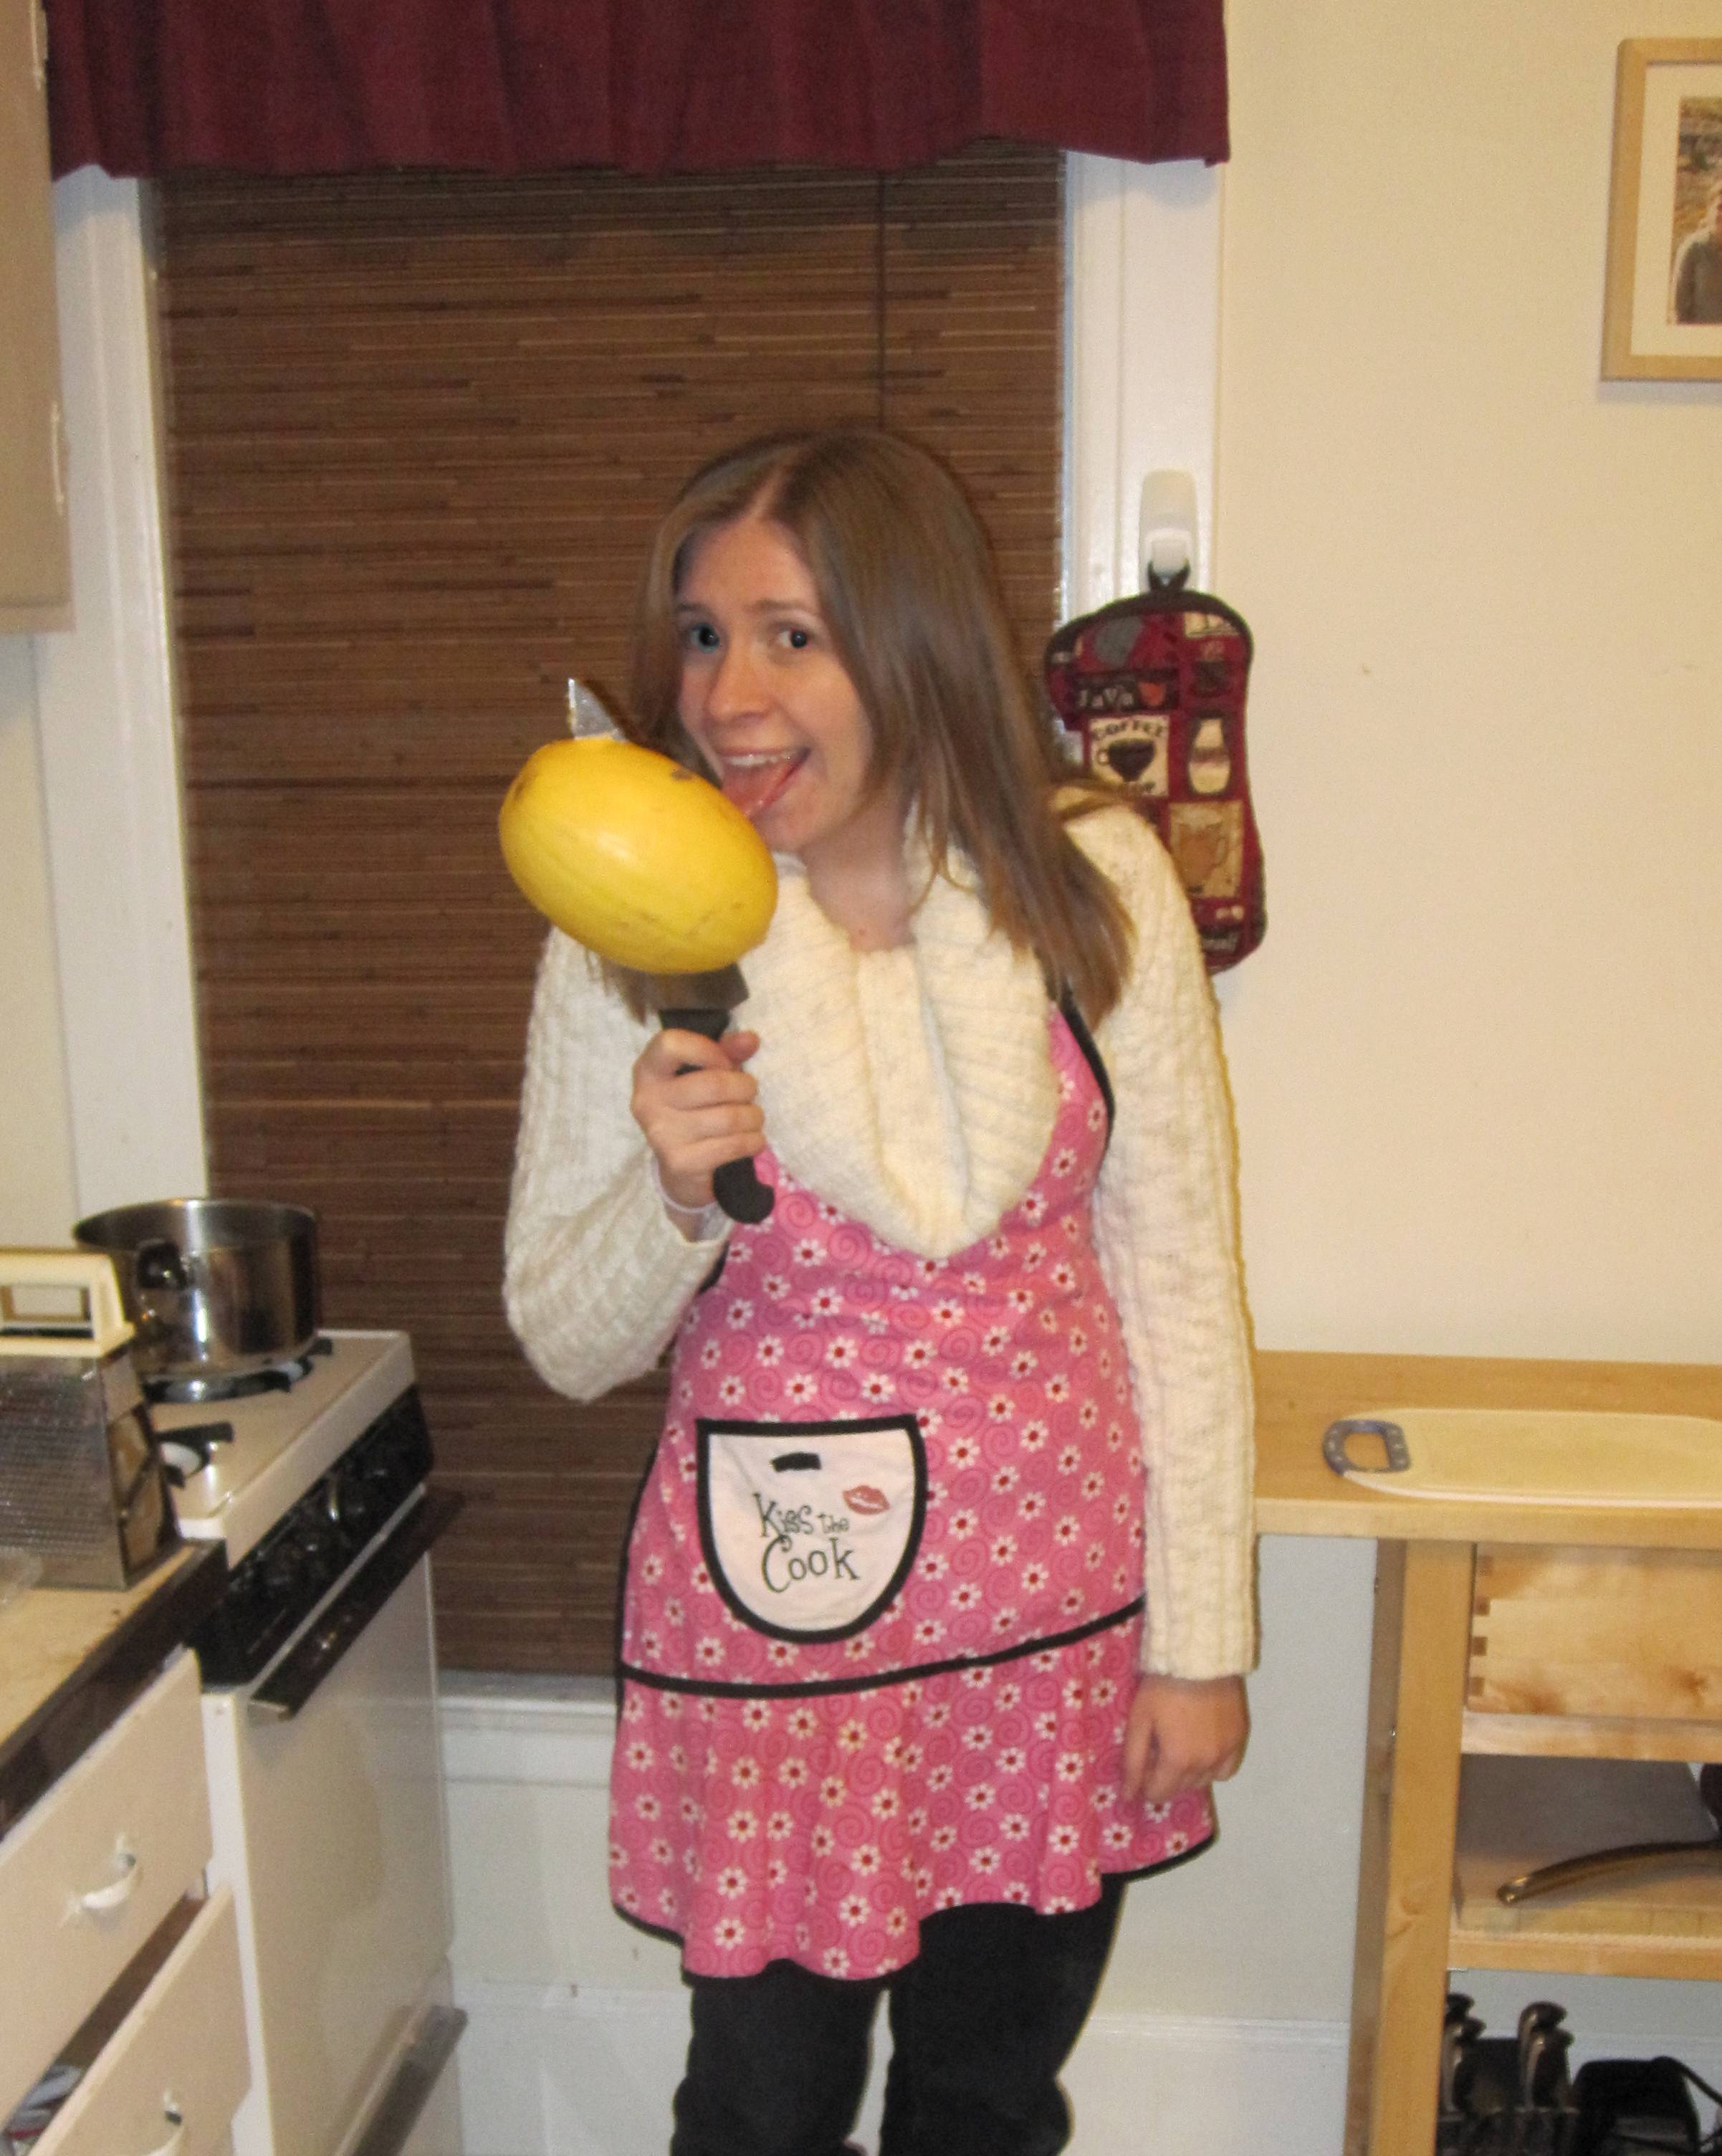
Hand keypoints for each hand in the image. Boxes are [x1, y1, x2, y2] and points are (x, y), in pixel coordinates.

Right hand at [631, 1027, 763, 1217]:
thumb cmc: (695, 1106)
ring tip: (753, 1118)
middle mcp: (647, 1101)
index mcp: (648, 1070)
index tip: (726, 1063)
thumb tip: (750, 1040)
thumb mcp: (705, 1072)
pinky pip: (732, 1146)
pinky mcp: (680, 1162)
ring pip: (729, 1117)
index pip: (671, 1044)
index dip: (709, 1049)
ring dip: (753, 1117)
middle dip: (745, 1087)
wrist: (681, 1165)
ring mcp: (661, 1134)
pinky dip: (752, 1141)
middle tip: (749, 1093)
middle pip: (714, 1084)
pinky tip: (753, 1139)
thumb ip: (726, 1051)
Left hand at [1121, 1673, 1248, 1805]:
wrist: (1200, 1657)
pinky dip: (1215, 1767)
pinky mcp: (1240, 1738)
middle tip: (1158, 1750)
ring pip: (1204, 1781)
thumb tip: (1127, 1796)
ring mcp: (1226, 1752)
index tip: (1142, 1765)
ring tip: (1181, 1748)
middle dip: (1166, 1777)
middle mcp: (1206, 1764)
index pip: (1159, 1793)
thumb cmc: (1163, 1687)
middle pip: (1181, 1788)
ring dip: (1189, 1774)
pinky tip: (1204, 1750)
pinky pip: (1228, 1769)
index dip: (1145, 1784)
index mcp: (1178, 1761)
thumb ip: (1133, 1762)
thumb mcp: (1139, 1720)